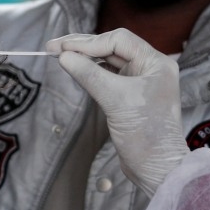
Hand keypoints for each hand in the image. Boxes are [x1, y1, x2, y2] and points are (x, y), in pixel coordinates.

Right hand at [46, 29, 188, 195]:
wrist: (156, 170)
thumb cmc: (146, 136)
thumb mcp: (115, 100)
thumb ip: (89, 74)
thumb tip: (65, 56)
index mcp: (156, 63)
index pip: (119, 40)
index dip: (88, 42)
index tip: (62, 48)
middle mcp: (150, 68)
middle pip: (112, 47)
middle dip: (83, 46)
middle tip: (53, 46)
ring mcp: (141, 82)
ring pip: (108, 61)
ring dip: (85, 58)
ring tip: (60, 56)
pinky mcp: (130, 96)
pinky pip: (108, 77)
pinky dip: (91, 72)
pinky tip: (76, 70)